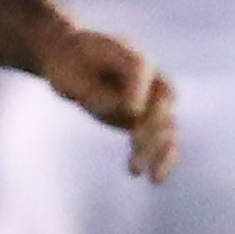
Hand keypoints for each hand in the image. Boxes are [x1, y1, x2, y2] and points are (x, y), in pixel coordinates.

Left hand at [45, 31, 177, 182]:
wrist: (69, 59)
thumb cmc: (67, 61)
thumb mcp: (68, 72)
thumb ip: (95, 90)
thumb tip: (131, 113)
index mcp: (129, 54)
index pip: (141, 68)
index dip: (139, 90)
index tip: (132, 111)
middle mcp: (149, 76)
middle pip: (163, 101)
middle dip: (153, 123)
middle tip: (136, 141)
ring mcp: (150, 99)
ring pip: (167, 126)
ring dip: (157, 149)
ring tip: (137, 170)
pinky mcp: (145, 120)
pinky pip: (162, 141)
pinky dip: (161, 158)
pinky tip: (155, 179)